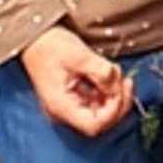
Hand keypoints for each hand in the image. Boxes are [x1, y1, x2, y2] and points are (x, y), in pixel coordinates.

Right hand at [19, 23, 136, 136]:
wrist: (35, 38)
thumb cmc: (51, 46)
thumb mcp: (80, 56)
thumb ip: (101, 72)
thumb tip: (118, 86)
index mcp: (61, 106)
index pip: (93, 125)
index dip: (112, 111)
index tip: (120, 90)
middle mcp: (65, 111)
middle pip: (100, 121)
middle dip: (118, 102)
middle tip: (127, 81)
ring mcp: (70, 105)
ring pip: (101, 111)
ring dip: (115, 95)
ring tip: (116, 73)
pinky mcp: (75, 96)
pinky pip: (97, 101)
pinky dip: (108, 90)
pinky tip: (110, 74)